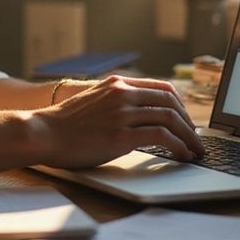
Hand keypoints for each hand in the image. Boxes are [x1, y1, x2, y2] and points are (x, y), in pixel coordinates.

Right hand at [32, 75, 203, 169]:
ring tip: (195, 151)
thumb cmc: (63, 125)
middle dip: (190, 123)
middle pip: (171, 102)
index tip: (187, 120)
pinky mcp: (122, 135)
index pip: (162, 88)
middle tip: (196, 139)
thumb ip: (115, 103)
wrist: (42, 132)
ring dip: (189, 137)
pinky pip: (162, 136)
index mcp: (117, 84)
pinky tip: (183, 156)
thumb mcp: (92, 102)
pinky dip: (179, 146)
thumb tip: (138, 117)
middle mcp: (123, 94)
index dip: (180, 105)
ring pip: (171, 119)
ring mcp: (123, 113)